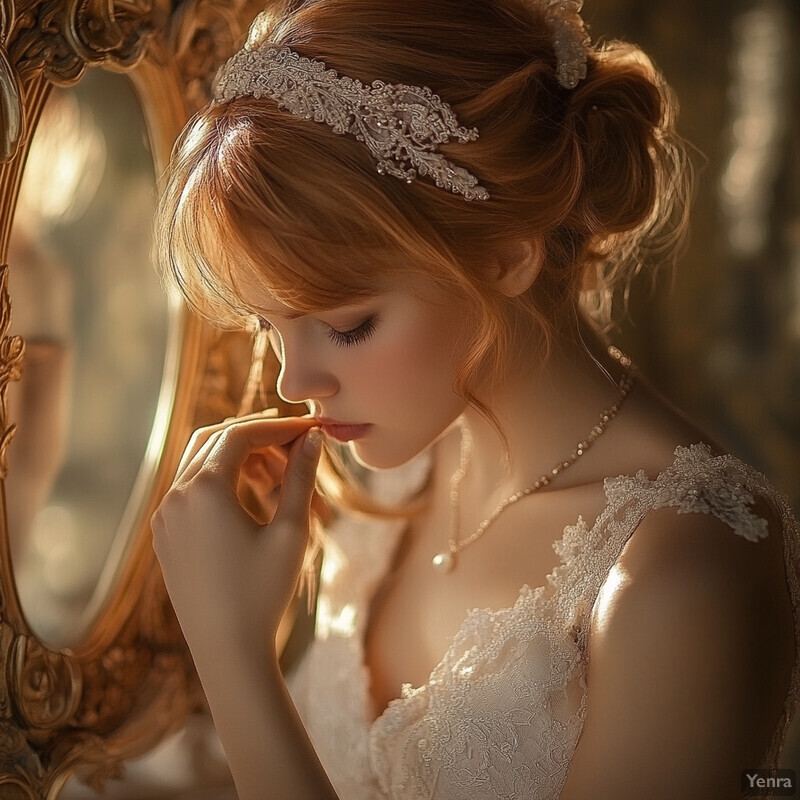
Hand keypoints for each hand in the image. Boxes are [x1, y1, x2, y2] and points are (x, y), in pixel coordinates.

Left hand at [151, 413, 322, 661]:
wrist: (226, 650)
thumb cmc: (263, 592)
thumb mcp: (290, 530)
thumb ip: (301, 477)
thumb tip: (314, 439)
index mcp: (204, 488)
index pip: (242, 434)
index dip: (279, 428)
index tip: (310, 432)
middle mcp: (176, 495)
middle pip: (218, 441)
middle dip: (259, 439)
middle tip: (296, 451)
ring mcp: (165, 516)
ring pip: (202, 464)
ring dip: (241, 461)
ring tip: (281, 481)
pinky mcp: (165, 536)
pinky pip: (192, 491)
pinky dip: (222, 483)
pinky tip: (253, 502)